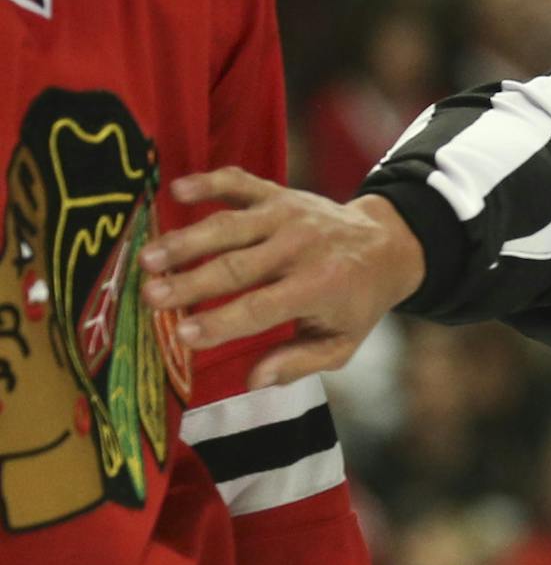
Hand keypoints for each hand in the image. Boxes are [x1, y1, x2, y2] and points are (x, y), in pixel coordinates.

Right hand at [140, 168, 422, 389]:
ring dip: (187, 240)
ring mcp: (287, 215)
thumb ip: (300, 362)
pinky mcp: (277, 193)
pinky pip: (240, 183)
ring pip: (230, 226)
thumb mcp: (342, 342)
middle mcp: (301, 247)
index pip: (261, 308)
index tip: (183, 336)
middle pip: (237, 267)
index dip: (222, 323)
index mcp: (319, 286)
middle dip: (191, 283)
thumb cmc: (356, 301)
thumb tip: (255, 381)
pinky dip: (210, 182)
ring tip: (148, 257)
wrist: (387, 244)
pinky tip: (177, 190)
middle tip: (150, 297)